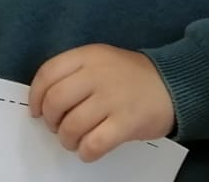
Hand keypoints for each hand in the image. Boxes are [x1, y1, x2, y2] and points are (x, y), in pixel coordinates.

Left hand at [29, 43, 175, 160]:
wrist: (173, 84)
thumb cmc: (131, 76)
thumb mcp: (102, 61)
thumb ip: (75, 74)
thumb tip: (43, 102)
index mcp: (89, 55)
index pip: (48, 73)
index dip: (35, 96)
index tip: (36, 111)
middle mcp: (98, 74)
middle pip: (55, 101)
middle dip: (51, 120)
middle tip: (59, 127)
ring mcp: (113, 98)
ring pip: (71, 126)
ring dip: (67, 140)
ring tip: (76, 140)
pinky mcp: (126, 122)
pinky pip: (93, 144)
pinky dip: (85, 152)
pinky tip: (90, 148)